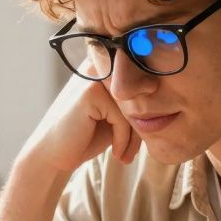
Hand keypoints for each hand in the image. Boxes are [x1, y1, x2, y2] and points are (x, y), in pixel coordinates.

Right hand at [17, 69, 140, 174]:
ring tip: (126, 155)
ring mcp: (93, 76)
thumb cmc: (86, 137)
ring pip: (133, 107)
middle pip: (138, 95)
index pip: (140, 84)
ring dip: (134, 136)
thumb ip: (136, 104)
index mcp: (105, 68)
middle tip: (133, 152)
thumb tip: (166, 95)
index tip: (140, 139)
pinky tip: (117, 154)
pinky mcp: (91, 92)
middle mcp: (98, 66)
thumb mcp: (116, 118)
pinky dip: (123, 140)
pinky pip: (123, 118)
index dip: (144, 112)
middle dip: (140, 126)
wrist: (54, 155)